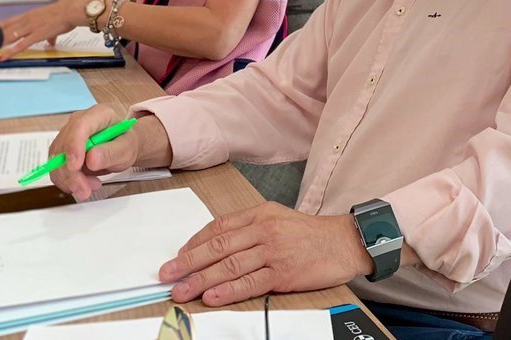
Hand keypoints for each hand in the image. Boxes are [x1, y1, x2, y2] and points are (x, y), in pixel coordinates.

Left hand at [0, 0, 100, 58]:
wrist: (71, 9)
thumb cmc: (64, 13)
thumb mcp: (53, 24)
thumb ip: (50, 34)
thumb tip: (51, 41)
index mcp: (29, 16)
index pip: (8, 21)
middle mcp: (26, 21)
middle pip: (4, 30)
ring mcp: (30, 28)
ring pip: (9, 37)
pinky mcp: (36, 35)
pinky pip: (20, 46)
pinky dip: (10, 52)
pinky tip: (2, 57)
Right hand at [46, 104, 140, 199]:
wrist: (121, 148)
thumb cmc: (124, 144)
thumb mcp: (126, 149)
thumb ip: (111, 153)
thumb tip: (92, 159)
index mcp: (98, 114)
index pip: (80, 126)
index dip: (74, 146)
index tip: (75, 167)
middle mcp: (78, 122)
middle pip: (64, 146)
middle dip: (71, 173)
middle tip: (85, 190)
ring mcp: (67, 136)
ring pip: (56, 160)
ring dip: (69, 180)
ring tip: (90, 187)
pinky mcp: (61, 151)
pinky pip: (56, 169)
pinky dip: (67, 182)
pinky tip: (82, 185)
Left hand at [159, 203, 372, 306]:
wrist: (343, 242)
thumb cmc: (309, 233)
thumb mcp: (277, 218)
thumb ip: (249, 228)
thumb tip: (216, 243)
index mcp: (260, 214)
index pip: (219, 227)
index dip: (194, 243)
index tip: (177, 256)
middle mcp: (263, 230)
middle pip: (218, 247)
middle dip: (188, 262)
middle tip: (167, 274)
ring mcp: (273, 251)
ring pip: (229, 266)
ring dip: (201, 280)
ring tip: (181, 290)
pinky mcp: (283, 272)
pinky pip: (250, 282)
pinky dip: (228, 290)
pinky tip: (212, 297)